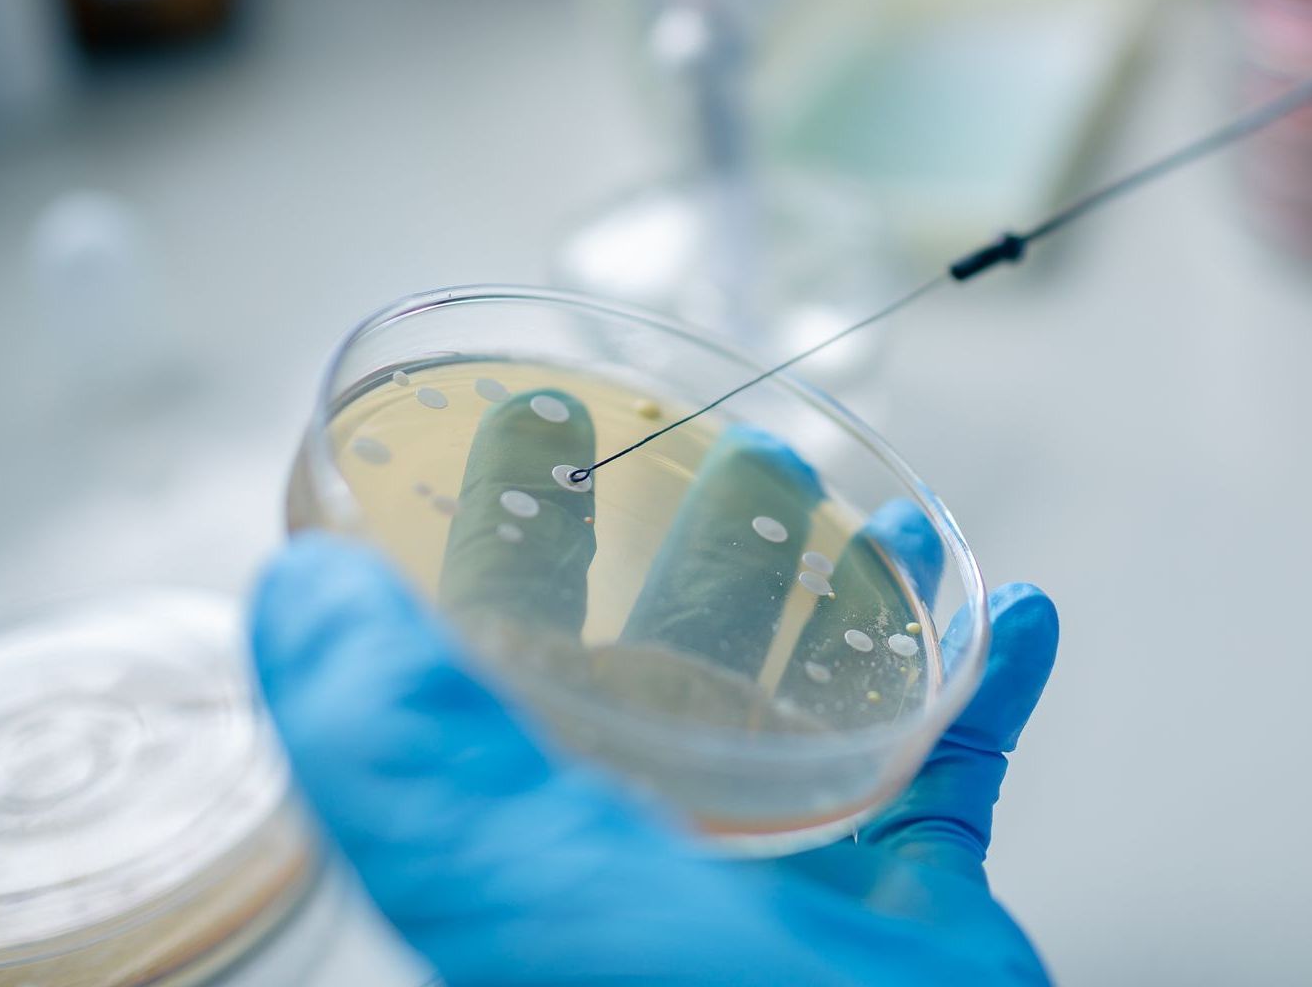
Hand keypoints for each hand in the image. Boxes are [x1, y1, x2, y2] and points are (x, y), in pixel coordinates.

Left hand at [251, 418, 1058, 984]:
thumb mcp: (502, 879)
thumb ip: (392, 742)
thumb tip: (296, 588)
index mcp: (552, 833)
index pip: (515, 647)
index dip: (512, 524)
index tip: (534, 415)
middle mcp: (664, 842)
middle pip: (680, 650)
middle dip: (711, 533)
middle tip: (745, 445)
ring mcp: (797, 870)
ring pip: (819, 690)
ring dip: (851, 590)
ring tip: (878, 514)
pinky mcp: (919, 897)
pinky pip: (963, 763)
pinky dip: (993, 680)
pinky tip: (1015, 613)